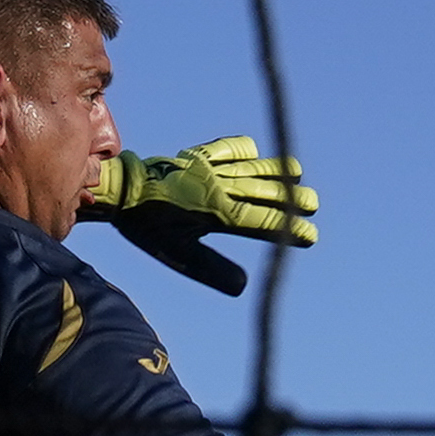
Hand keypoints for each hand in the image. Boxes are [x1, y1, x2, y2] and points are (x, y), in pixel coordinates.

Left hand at [87, 138, 317, 297]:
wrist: (122, 190)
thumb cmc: (149, 227)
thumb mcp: (180, 254)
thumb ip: (212, 269)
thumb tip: (244, 287)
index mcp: (218, 212)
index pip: (262, 222)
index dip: (288, 228)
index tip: (309, 235)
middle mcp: (219, 186)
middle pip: (265, 192)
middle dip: (291, 199)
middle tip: (312, 205)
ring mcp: (210, 168)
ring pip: (252, 168)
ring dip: (275, 171)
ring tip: (295, 173)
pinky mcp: (198, 156)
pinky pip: (228, 148)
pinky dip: (244, 150)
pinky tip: (255, 153)